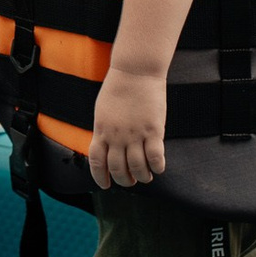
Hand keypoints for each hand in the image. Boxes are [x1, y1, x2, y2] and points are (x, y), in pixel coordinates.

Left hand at [88, 67, 168, 188]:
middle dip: (125, 180)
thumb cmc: (119, 88)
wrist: (135, 71)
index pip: (97, 163)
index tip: (106, 185)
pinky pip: (155, 158)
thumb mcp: (103, 111)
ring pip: (137, 168)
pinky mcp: (153, 131)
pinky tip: (159, 167)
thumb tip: (106, 148)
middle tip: (131, 180)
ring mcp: (135, 135)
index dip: (100, 178)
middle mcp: (116, 137)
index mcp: (101, 131)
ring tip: (146, 176)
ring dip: (142, 177)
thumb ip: (104, 131)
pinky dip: (157, 167)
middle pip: (118, 169)